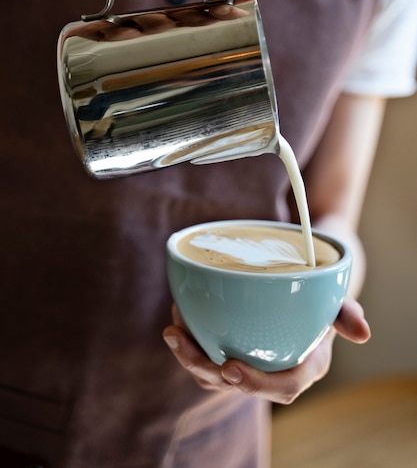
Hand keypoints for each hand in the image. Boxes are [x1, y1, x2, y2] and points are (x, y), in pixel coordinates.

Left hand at [163, 297, 369, 403]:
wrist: (309, 285)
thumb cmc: (323, 294)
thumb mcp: (339, 299)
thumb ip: (347, 313)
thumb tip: (362, 333)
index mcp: (304, 366)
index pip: (284, 387)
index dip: (256, 384)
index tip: (230, 368)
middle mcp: (274, 370)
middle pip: (236, 384)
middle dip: (201, 366)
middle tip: (176, 338)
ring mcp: (252, 361)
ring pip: (214, 375)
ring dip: (188, 356)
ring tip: (172, 329)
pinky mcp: (234, 348)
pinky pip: (208, 354)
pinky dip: (191, 339)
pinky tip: (180, 313)